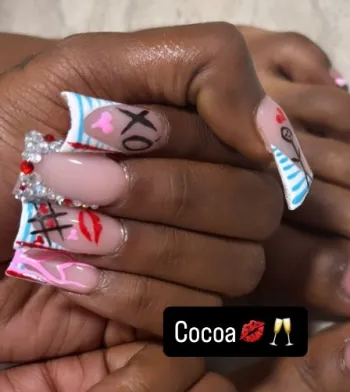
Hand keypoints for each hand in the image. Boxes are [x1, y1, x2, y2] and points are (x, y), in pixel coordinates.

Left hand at [0, 23, 313, 359]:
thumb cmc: (3, 142)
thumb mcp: (87, 68)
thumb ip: (201, 67)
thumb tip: (280, 133)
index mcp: (200, 139)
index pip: (256, 149)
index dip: (185, 145)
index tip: (105, 130)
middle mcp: (211, 204)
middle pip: (256, 213)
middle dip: (160, 195)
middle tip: (67, 179)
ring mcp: (193, 267)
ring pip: (234, 269)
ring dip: (140, 247)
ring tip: (62, 232)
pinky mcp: (164, 324)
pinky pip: (187, 317)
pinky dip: (123, 296)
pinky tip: (67, 278)